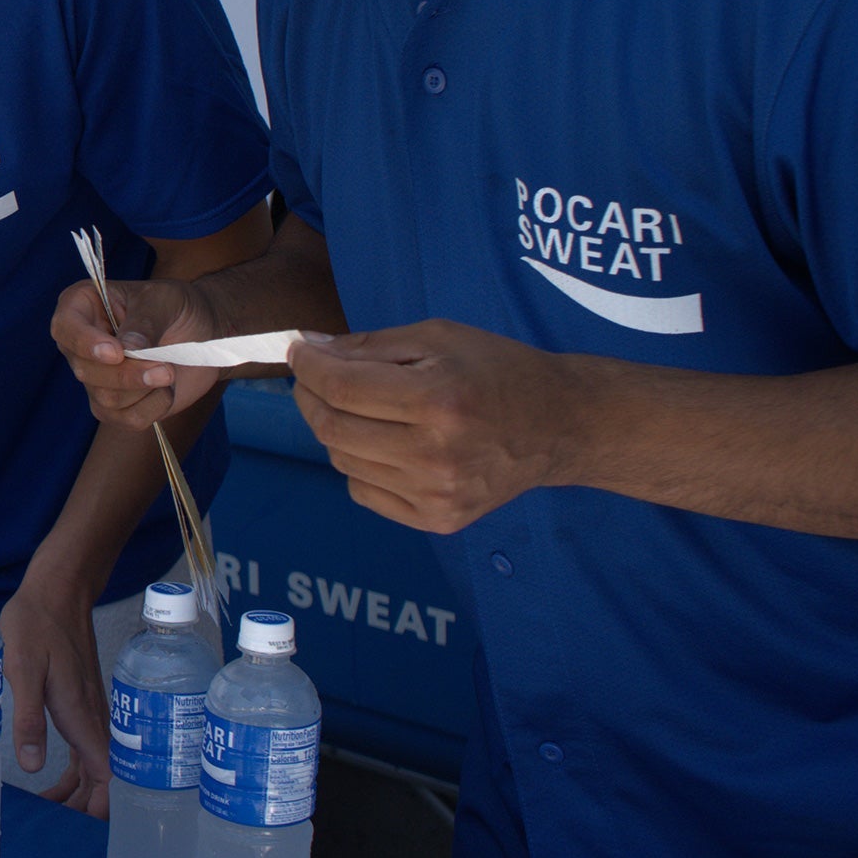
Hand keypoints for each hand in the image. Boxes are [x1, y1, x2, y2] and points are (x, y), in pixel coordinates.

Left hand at [1, 568, 113, 816]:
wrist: (57, 589)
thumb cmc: (37, 624)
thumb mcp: (23, 669)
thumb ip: (28, 717)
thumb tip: (33, 767)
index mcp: (83, 717)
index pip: (108, 778)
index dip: (102, 809)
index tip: (82, 833)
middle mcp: (93, 719)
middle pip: (103, 780)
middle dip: (86, 809)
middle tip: (56, 830)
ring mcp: (89, 712)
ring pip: (94, 767)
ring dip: (78, 792)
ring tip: (51, 812)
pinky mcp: (80, 703)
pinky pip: (84, 749)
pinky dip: (73, 771)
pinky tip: (52, 777)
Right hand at [52, 276, 223, 428]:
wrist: (202, 332)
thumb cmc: (177, 306)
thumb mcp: (164, 301)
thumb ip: (144, 323)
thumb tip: (128, 349)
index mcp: (82, 307)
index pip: (64, 328)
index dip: (85, 343)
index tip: (117, 352)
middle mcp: (81, 346)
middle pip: (85, 371)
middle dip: (127, 374)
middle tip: (165, 369)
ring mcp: (96, 379)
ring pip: (105, 398)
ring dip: (144, 388)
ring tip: (170, 371)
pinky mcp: (116, 407)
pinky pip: (127, 418)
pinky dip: (154, 407)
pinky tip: (167, 389)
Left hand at [287, 320, 575, 532]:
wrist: (559, 425)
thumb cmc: (497, 371)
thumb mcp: (438, 337)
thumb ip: (368, 346)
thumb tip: (307, 348)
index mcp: (438, 401)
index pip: (341, 388)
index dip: (307, 366)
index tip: (297, 350)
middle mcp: (435, 455)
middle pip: (332, 429)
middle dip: (311, 396)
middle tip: (316, 376)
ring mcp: (437, 495)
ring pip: (342, 462)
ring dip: (336, 429)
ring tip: (362, 407)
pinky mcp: (439, 520)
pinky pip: (364, 492)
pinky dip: (360, 464)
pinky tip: (386, 442)